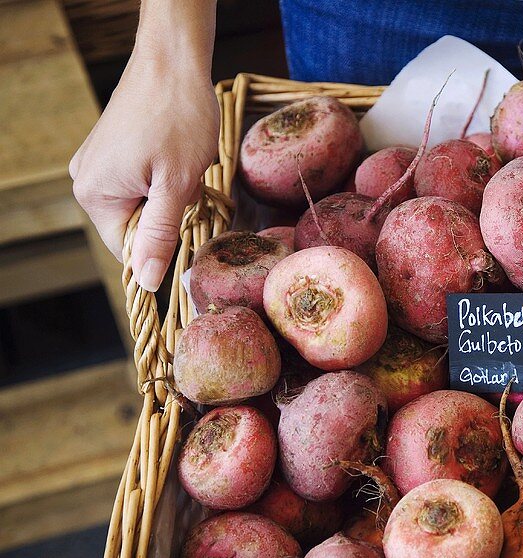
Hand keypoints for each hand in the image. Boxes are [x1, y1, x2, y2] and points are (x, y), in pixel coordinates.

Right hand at [70, 52, 218, 290]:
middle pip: (136, 227)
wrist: (173, 63)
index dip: (162, 246)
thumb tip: (147, 281)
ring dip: (170, 196)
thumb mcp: (176, 184)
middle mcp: (86, 180)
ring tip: (181, 165)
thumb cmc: (178, 118)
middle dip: (168, 215)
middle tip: (186, 183)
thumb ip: (159, 235)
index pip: (127, 250)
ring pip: (143, 205)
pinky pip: (141, 183)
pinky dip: (164, 179)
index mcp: (95, 194)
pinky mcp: (112, 151)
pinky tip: (175, 156)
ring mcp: (97, 163)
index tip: (188, 223)